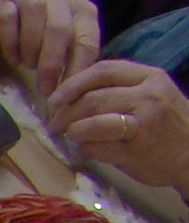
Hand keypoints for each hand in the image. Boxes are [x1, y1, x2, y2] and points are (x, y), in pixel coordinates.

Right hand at [0, 0, 100, 93]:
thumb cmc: (51, 14)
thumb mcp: (73, 27)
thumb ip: (75, 52)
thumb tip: (74, 91)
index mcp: (83, 11)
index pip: (87, 41)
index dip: (78, 69)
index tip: (68, 93)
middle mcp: (60, 0)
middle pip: (59, 34)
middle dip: (51, 66)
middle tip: (44, 89)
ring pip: (33, 29)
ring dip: (31, 54)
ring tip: (28, 65)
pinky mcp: (6, 1)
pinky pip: (8, 26)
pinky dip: (10, 46)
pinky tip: (14, 57)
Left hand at [49, 59, 188, 190]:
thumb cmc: (166, 122)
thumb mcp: (151, 93)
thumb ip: (118, 87)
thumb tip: (71, 92)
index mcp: (149, 77)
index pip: (103, 71)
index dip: (73, 83)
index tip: (55, 98)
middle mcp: (148, 97)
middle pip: (93, 99)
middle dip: (66, 112)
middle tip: (55, 123)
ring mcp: (143, 124)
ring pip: (93, 123)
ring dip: (73, 130)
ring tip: (69, 134)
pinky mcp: (136, 151)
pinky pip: (97, 148)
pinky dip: (84, 149)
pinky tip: (86, 149)